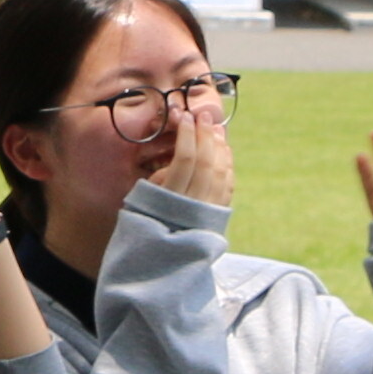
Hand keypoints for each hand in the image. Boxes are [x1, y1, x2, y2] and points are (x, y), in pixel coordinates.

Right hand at [156, 75, 240, 211]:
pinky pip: (228, 183)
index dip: (186, 135)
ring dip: (219, 146)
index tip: (185, 117)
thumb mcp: (144, 199)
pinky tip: (224, 150)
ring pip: (221, 170)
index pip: (184, 159)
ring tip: (215, 128)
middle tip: (203, 115)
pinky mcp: (219, 213)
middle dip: (205, 134)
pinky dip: (227, 163)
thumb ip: (161, 176)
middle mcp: (194, 203)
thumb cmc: (146, 222)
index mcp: (170, 198)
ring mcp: (209, 209)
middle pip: (206, 161)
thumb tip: (180, 151)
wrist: (163, 258)